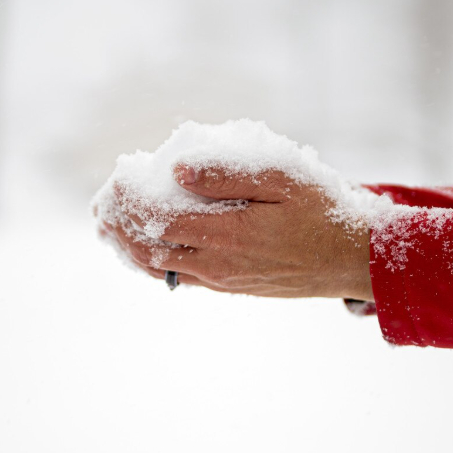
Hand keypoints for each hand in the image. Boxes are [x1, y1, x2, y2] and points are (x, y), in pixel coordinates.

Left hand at [100, 163, 372, 299]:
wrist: (352, 260)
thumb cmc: (322, 210)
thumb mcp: (282, 178)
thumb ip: (227, 173)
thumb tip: (176, 167)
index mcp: (226, 233)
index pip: (158, 215)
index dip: (130, 197)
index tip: (116, 175)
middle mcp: (216, 262)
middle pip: (149, 245)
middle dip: (119, 224)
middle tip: (100, 203)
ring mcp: (221, 278)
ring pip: (159, 267)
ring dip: (128, 246)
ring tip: (108, 227)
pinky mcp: (229, 286)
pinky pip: (178, 277)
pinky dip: (152, 262)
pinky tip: (143, 249)